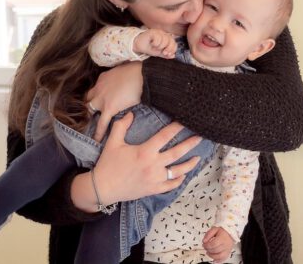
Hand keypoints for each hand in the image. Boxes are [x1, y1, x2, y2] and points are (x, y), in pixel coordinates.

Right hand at [71, 112, 202, 210]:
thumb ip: (122, 125)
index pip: (165, 136)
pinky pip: (170, 185)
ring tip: (198, 157)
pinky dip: (179, 180)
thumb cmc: (108, 164)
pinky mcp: (153, 190)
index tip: (185, 121)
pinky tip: (183, 175)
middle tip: (200, 137)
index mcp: (145, 152)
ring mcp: (155, 179)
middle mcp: (153, 165)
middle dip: (190, 144)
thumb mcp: (113, 142)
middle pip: (177, 153)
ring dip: (189, 164)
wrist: (102, 188)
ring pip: (178, 171)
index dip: (176, 127)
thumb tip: (131, 113)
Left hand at [86, 61, 142, 141]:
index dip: (95, 96)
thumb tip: (126, 81)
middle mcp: (99, 88)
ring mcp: (102, 99)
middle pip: (88, 99)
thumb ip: (121, 78)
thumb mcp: (124, 70)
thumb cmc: (137, 70)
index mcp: (103, 78)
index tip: (97, 100)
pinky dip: (99, 132)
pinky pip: (101, 123)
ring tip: (87, 127)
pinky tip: (97, 139)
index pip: (95, 89)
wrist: (140, 74)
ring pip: (90, 110)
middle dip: (88, 106)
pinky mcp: (109, 108)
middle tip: (89, 114)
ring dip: (89, 118)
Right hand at [133, 29, 176, 58]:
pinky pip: (158, 37)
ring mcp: (158, 32)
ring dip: (160, 46)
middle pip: (171, 41)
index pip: (174, 43)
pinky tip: (152, 44)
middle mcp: (164, 34)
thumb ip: (166, 54)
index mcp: (167, 39)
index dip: (172, 49)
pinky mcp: (153, 31)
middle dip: (168, 48)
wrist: (138, 45)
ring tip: (155, 48)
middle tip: (163, 53)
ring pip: (165, 39)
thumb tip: (173, 56)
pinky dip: (156, 43)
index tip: (167, 54)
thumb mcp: (158, 53)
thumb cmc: (149, 48)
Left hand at [202, 226, 234, 263]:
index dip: (207, 245)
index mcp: (222, 238)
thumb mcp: (214, 229)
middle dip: (208, 250)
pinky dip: (217, 260)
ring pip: (219, 256)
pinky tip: (213, 259)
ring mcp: (227, 250)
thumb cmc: (222, 232)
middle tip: (205, 247)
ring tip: (208, 252)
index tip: (204, 244)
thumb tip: (204, 241)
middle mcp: (225, 245)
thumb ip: (208, 234)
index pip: (213, 244)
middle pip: (215, 250)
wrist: (230, 234)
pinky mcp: (227, 254)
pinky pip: (223, 259)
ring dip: (212, 256)